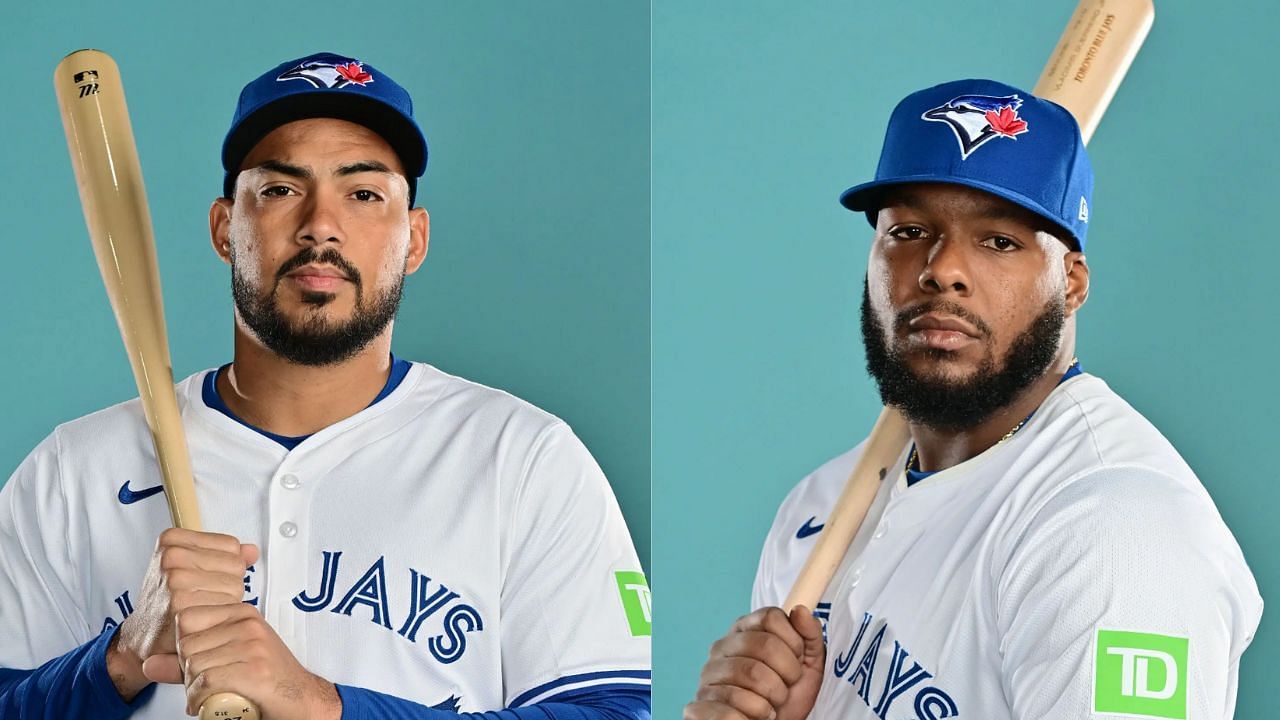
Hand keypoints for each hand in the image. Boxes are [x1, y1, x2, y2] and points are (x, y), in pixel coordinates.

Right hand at [106, 528, 257, 700]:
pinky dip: (222, 616)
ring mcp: (176, 578)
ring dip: (225, 602)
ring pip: (236, 585)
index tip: (199, 577)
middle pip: (236, 565)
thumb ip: (224, 555)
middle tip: (199, 597)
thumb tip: (252, 551)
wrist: (145, 638)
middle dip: (226, 585)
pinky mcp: (183, 603)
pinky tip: (202, 620)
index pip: (231, 545)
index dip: (223, 567)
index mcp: (172, 539)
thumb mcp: (191, 568)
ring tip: (200, 608)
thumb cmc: (167, 602)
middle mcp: (172, 555)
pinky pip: (229, 605)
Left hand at [170, 602, 340, 719]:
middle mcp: (247, 623)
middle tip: (205, 685)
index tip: (201, 663)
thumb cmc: (264, 681)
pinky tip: (212, 703)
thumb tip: (147, 665)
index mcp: (241, 613)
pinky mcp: (255, 669)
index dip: (184, 647)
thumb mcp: (223, 662)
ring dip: (194, 689)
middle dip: (188, 672)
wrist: (300, 700)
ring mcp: (253, 645)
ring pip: (194, 665)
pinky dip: (201, 700)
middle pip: (187, 645)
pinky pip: (206, 683)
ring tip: (210, 695)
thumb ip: (186, 663)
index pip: (187, 618)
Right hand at [684, 606, 825, 719]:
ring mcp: (708, 675)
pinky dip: (751, 717)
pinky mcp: (698, 706)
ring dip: (772, 699)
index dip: (792, 641)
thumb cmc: (786, 697)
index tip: (796, 660)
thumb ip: (808, 635)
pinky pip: (731, 708)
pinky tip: (751, 718)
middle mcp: (721, 647)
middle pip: (765, 645)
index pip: (771, 617)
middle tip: (785, 689)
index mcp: (744, 631)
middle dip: (787, 674)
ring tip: (769, 706)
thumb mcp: (807, 665)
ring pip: (752, 675)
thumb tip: (800, 610)